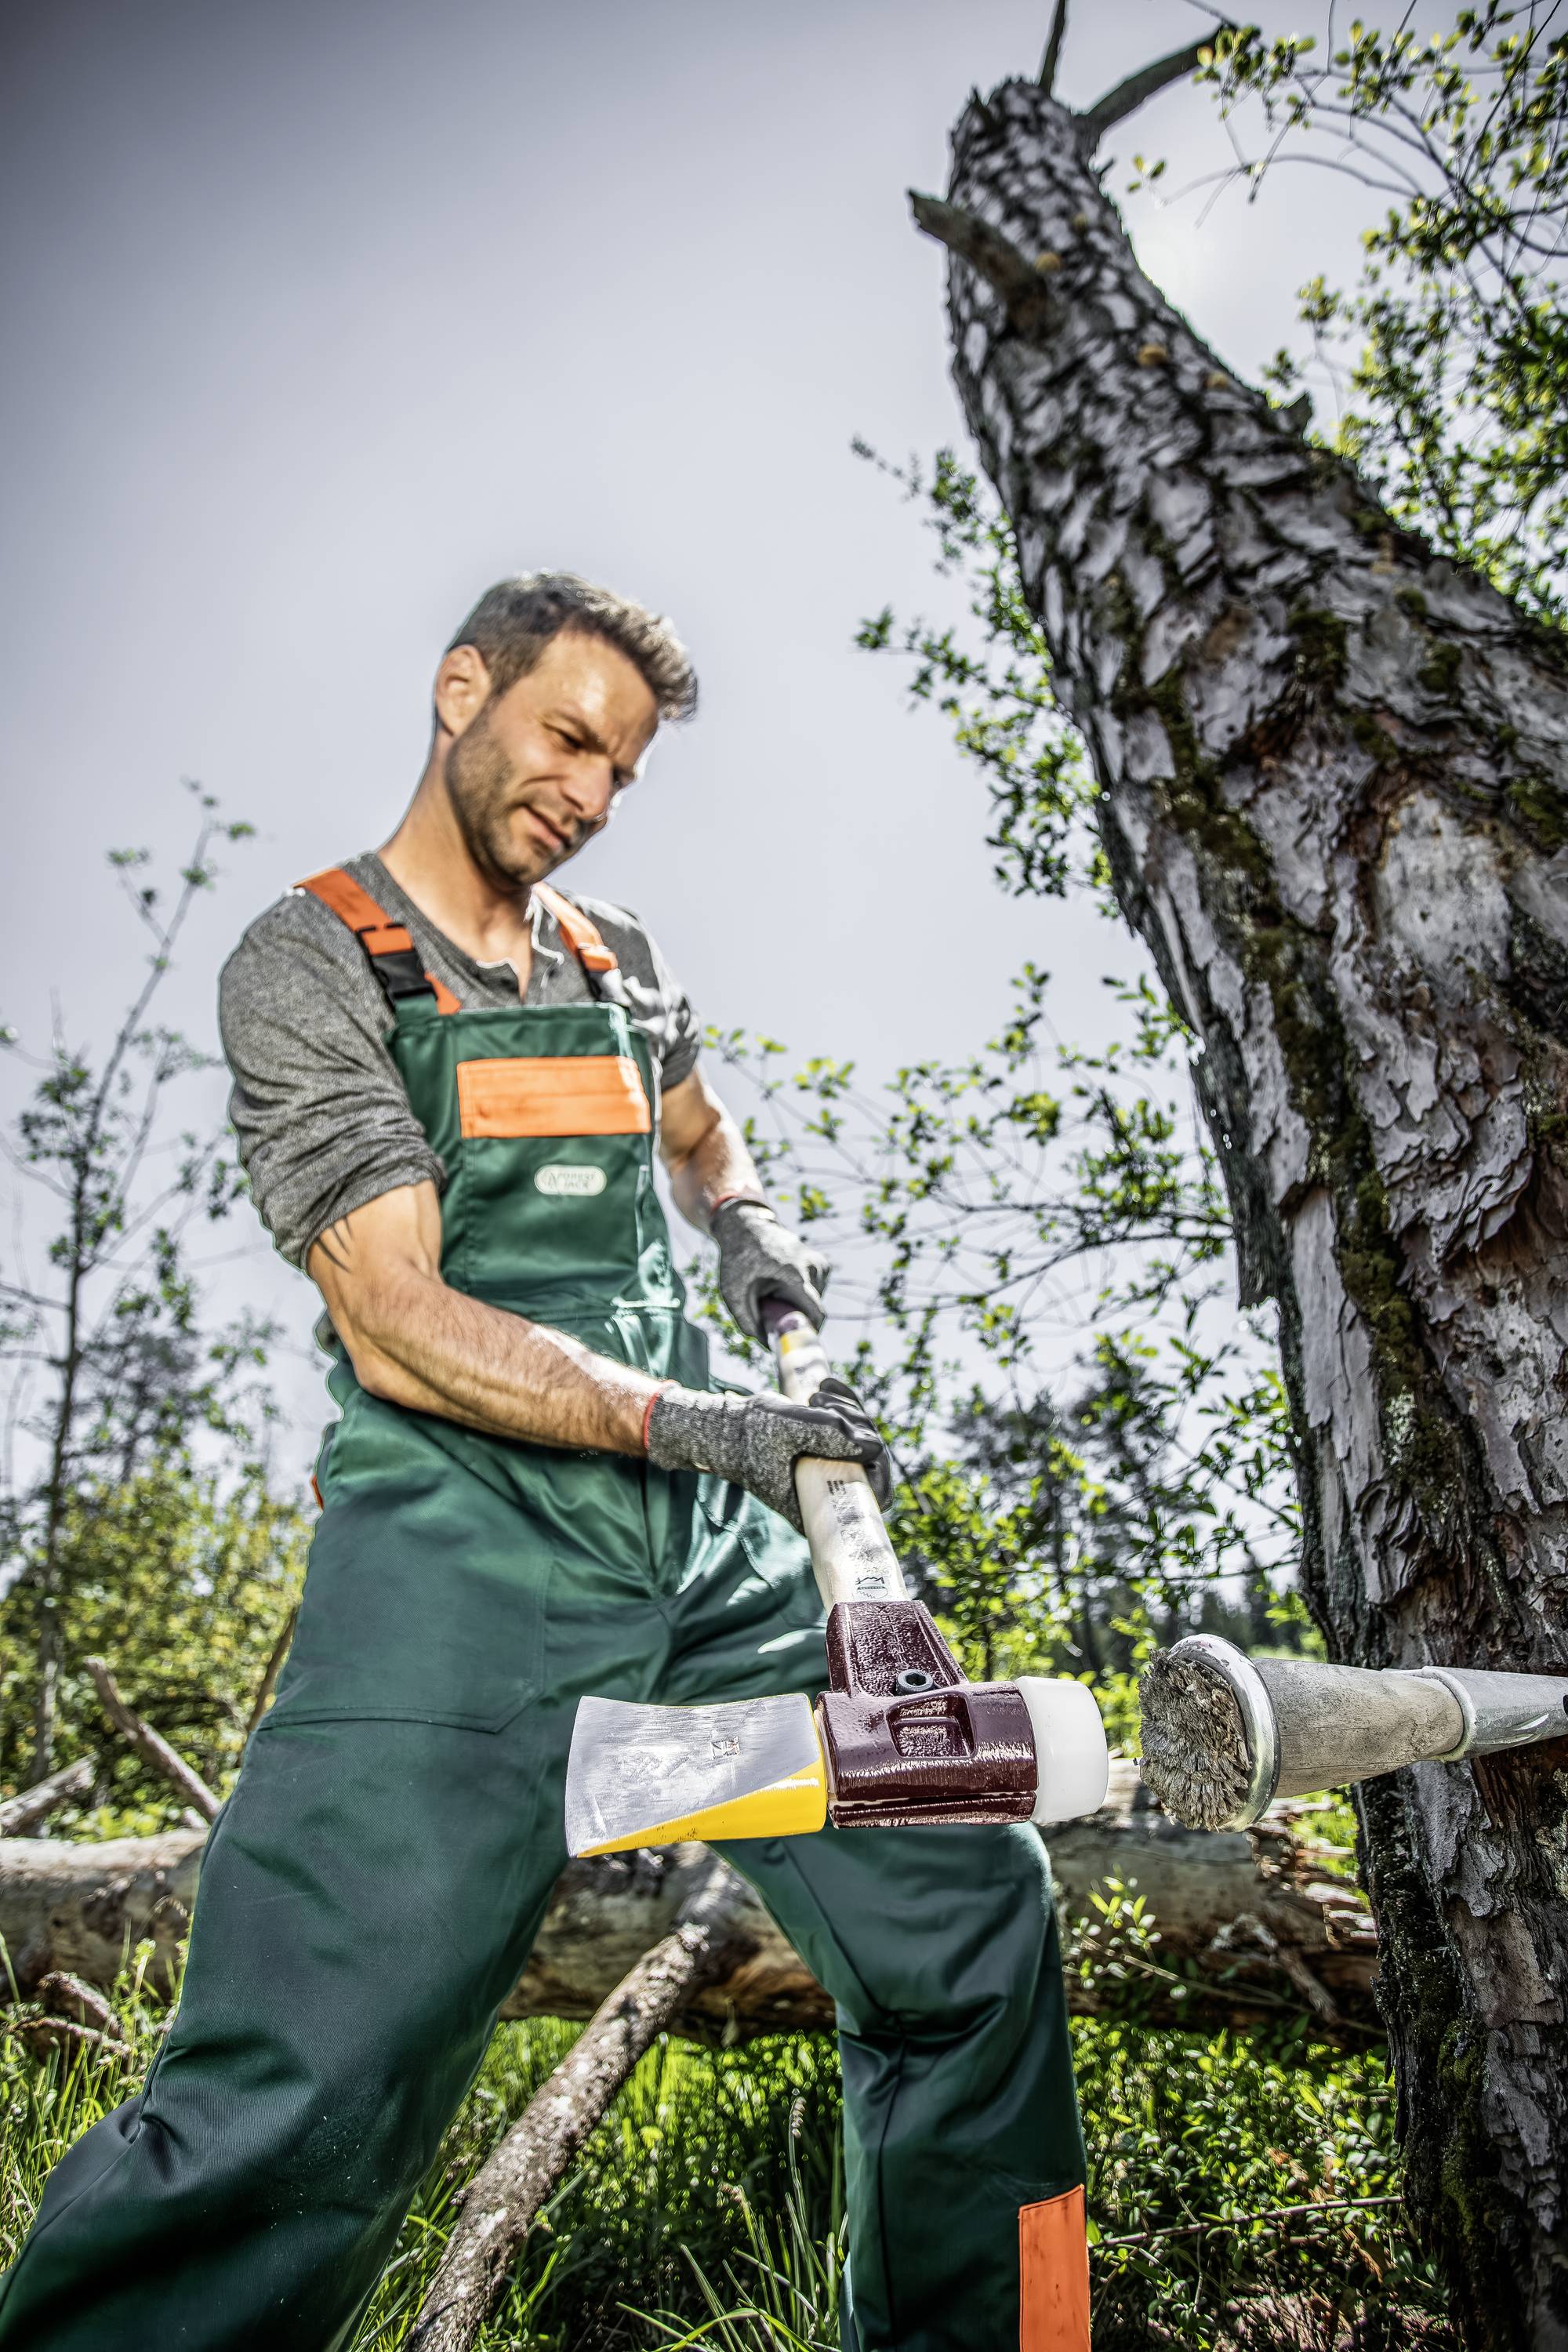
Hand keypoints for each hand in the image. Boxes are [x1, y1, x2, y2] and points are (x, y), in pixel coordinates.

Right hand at [646, 1376, 892, 1532]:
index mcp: (819, 1506)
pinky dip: (843, 1402)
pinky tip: (826, 1385)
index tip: (863, 1435)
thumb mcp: (785, 1430)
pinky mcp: (827, 1446)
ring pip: (863, 1436)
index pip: (874, 1497)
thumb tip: (873, 1443)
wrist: (725, 1428)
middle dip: (856, 1422)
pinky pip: (851, 1424)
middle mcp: (829, 1490)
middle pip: (872, 1459)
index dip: (879, 1466)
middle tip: (822, 1401)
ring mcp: (830, 1467)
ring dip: (847, 1407)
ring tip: (816, 1394)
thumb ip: (827, 1433)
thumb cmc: (748, 1435)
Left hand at [710, 1201, 827, 1339]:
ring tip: (772, 1293)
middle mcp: (813, 1265)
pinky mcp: (822, 1264)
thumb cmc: (738, 1257)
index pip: (815, 1310)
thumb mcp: (733, 1290)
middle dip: (795, 1318)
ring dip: (796, 1306)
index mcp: (794, 1271)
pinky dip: (800, 1296)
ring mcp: (821, 1264)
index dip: (809, 1332)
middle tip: (772, 1316)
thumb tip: (765, 1343)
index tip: (797, 1343)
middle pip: (812, 1309)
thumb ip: (745, 1319)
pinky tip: (781, 1284)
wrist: (747, 1225)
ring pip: (815, 1302)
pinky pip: (815, 1292)